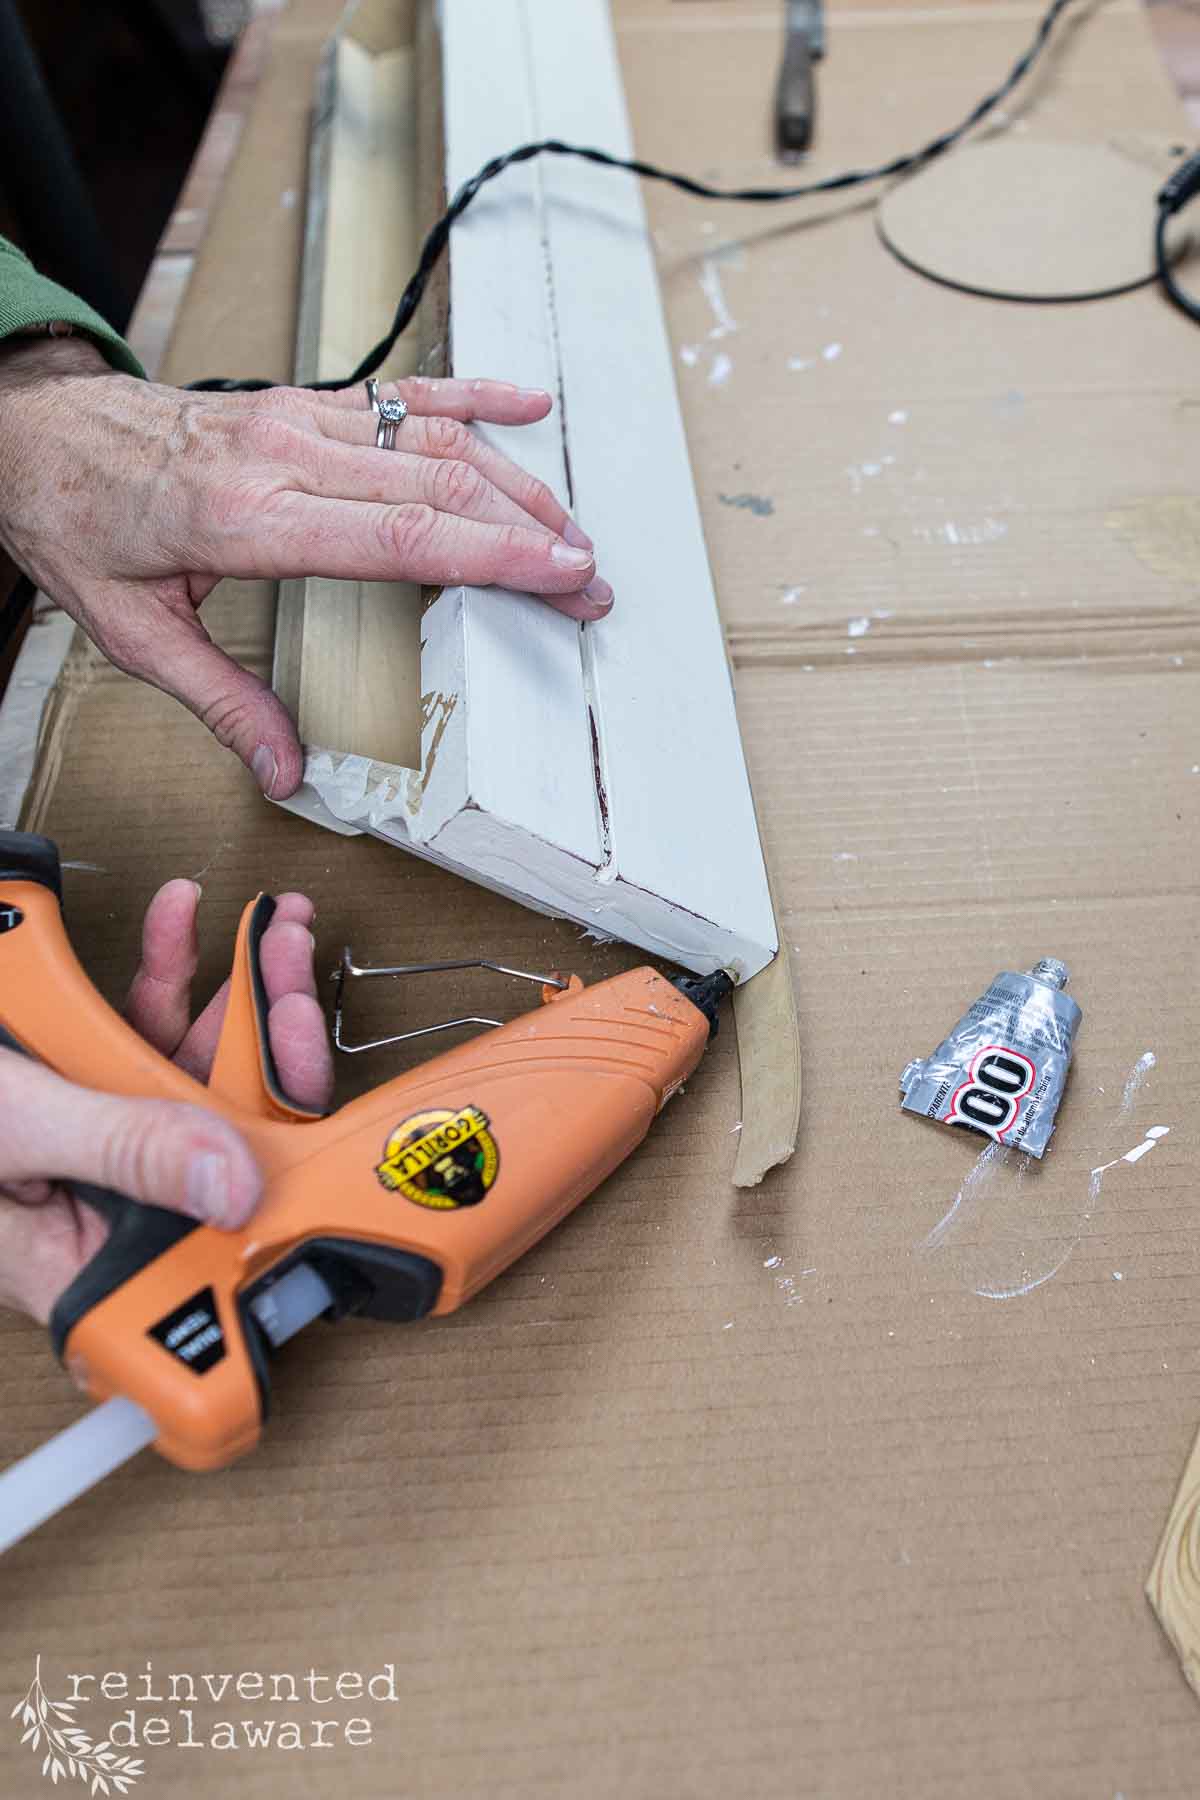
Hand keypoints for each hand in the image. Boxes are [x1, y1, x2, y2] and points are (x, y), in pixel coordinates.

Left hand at [0, 336, 610, 798]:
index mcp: (248, 518)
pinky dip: (473, 395)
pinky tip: (526, 405)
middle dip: (529, 534)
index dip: (493, 556)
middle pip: (438, 487)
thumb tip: (282, 768)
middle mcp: (285, 456)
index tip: (560, 575)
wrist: (37, 433)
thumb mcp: (132, 634)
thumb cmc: (80, 522)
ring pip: (433, 437)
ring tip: (572, 529)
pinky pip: (403, 391)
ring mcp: (299, 420)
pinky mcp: (302, 403)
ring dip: (515, 482)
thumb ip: (219, 702)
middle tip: (589, 581)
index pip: (400, 536)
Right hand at [0, 878, 332, 1323]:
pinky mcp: (78, 1070)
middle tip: (297, 980)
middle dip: (273, 1050)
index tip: (333, 1124)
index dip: (286, 1188)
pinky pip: (140, 1026)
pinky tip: (180, 916)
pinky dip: (164, 967)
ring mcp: (95, 1129)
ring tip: (271, 931)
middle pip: (227, 1138)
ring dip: (239, 992)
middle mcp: (103, 1200)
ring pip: (196, 1070)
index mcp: (86, 1254)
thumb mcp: (12, 1121)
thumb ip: (120, 1148)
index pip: (215, 1236)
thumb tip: (235, 1184)